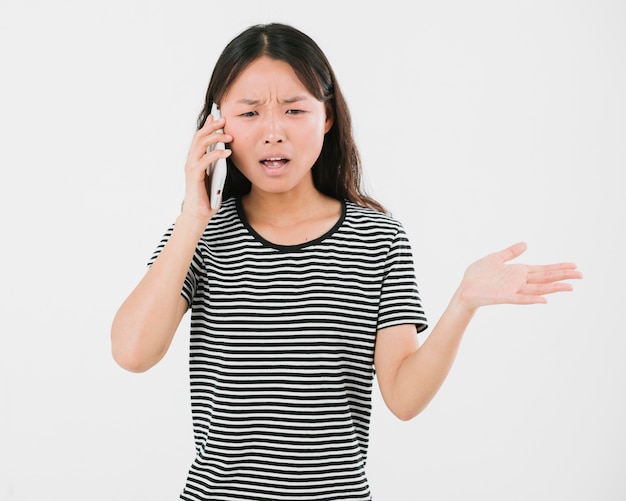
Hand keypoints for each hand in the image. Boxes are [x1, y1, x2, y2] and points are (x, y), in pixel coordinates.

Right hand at [181, 113, 231, 221]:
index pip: (200, 138)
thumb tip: (228, 155)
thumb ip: (218, 166)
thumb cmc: (207, 198)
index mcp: (195, 160)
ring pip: (200, 145)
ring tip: (228, 136)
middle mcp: (191, 161)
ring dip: (215, 138)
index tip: (216, 116)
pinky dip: (216, 154)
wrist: (197, 215)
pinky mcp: (195, 176)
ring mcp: (191, 168)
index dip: (207, 126)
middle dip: (212, 127)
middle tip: (224, 120)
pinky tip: (227, 152)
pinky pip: (205, 161)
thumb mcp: (216, 178)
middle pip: (199, 137)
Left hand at [456, 242, 582, 310]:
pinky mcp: (504, 297)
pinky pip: (520, 299)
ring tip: (570, 287)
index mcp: (518, 272)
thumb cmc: (477, 276)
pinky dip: (532, 300)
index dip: (558, 267)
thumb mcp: (494, 258)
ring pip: (538, 289)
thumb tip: (526, 244)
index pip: (543, 269)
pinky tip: (545, 300)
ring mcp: (513, 290)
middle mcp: (519, 281)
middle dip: (562, 276)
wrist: (464, 289)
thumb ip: (510, 252)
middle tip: (581, 274)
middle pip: (545, 279)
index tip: (574, 265)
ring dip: (554, 288)